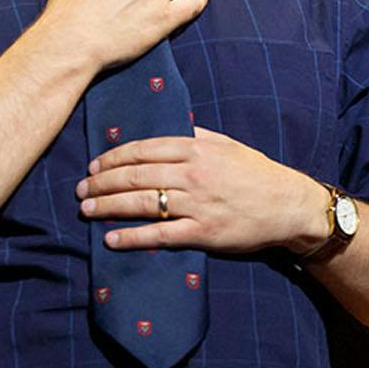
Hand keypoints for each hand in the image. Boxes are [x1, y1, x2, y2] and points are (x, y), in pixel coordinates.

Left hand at [75, 127, 329, 253]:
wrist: (288, 206)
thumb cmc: (257, 174)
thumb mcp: (226, 145)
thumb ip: (195, 136)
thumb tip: (165, 129)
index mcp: (197, 149)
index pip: (143, 150)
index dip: (113, 158)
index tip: (94, 166)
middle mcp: (193, 174)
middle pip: (135, 176)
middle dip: (102, 183)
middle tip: (81, 191)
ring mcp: (196, 204)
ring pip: (141, 203)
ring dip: (108, 207)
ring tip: (86, 211)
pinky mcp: (202, 232)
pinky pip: (159, 234)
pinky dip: (132, 237)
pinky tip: (111, 238)